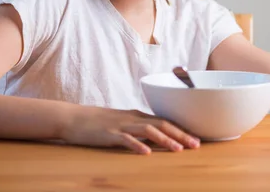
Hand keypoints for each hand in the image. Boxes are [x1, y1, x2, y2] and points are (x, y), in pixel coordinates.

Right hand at [61, 106, 199, 154]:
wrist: (73, 118)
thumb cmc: (98, 122)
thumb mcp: (122, 122)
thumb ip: (138, 128)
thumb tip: (155, 137)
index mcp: (137, 116)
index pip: (165, 121)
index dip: (181, 129)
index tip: (196, 138)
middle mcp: (133, 118)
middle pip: (162, 124)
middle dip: (180, 134)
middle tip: (196, 145)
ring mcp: (121, 125)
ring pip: (148, 130)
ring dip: (165, 139)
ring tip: (179, 149)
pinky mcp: (108, 134)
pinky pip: (125, 139)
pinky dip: (137, 145)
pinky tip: (147, 153)